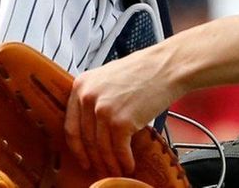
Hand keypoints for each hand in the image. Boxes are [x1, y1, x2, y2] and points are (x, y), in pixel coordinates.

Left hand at [64, 49, 183, 177]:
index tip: (83, 159)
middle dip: (95, 159)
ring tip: (117, 171)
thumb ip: (95, 99)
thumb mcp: (108, 79)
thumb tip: (93, 129)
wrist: (168, 66)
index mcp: (81, 86)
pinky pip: (118, 150)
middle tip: (101, 170)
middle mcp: (87, 97)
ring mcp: (103, 110)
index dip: (77, 148)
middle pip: (86, 140)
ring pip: (101, 148)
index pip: (71, 126)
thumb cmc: (144, 71)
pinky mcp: (121, 122)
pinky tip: (129, 165)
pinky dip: (124, 161)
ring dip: (110, 164)